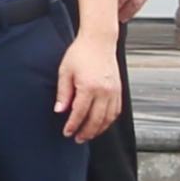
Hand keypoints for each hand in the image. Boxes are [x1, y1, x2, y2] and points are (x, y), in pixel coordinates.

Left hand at [55, 26, 124, 141]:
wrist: (99, 41)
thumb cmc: (80, 53)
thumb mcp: (65, 71)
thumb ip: (63, 93)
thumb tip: (59, 111)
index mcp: (89, 87)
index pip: (80, 113)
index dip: (73, 125)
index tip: (67, 133)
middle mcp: (104, 91)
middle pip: (96, 119)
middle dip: (86, 132)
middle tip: (77, 139)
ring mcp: (114, 91)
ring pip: (108, 118)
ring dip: (99, 129)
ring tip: (88, 134)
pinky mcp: (119, 90)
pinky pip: (116, 111)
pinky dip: (109, 120)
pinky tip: (101, 124)